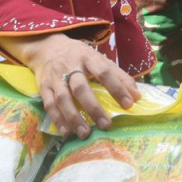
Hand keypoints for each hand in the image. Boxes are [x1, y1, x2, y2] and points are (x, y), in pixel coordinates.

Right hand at [0, 33, 141, 137]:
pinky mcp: (43, 87)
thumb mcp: (100, 59)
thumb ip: (119, 76)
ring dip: (74, 117)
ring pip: (63, 99)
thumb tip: (137, 96)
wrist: (48, 48)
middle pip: (81, 88)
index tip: (129, 104)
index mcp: (88, 57)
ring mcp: (55, 77)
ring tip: (85, 133)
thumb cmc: (80, 56)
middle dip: (93, 108)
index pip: (104, 72)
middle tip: (106, 125)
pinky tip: (67, 132)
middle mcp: (70, 66)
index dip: (117, 88)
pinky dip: (57, 119)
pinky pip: (49, 104)